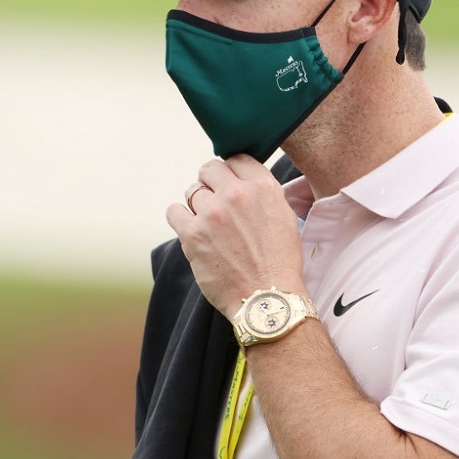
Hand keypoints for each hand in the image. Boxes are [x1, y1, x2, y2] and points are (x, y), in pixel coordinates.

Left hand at [166, 155, 305, 317]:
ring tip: (208, 223)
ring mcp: (212, 213)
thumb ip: (263, 193)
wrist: (267, 299)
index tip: (229, 184)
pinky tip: (191, 229)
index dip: (231, 172)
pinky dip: (180, 218)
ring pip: (191, 190)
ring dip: (197, 203)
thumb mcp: (284, 217)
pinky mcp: (192, 234)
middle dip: (211, 182)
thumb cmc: (279, 262)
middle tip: (216, 201)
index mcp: (263, 187)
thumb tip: (243, 181)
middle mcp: (237, 194)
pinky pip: (174, 211)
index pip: (237, 159)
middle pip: (210, 169)